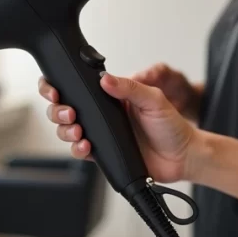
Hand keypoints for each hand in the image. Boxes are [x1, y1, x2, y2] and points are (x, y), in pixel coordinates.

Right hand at [39, 73, 201, 182]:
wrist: (181, 156)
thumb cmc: (171, 125)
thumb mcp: (154, 99)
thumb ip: (130, 87)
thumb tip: (105, 79)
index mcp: (109, 97)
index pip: (77, 87)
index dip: (58, 87)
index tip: (56, 90)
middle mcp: (100, 115)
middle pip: (63, 109)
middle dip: (58, 111)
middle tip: (69, 113)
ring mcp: (100, 134)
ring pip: (67, 131)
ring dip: (65, 131)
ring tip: (78, 131)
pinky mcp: (102, 154)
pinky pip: (80, 151)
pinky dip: (77, 149)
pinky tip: (86, 146)